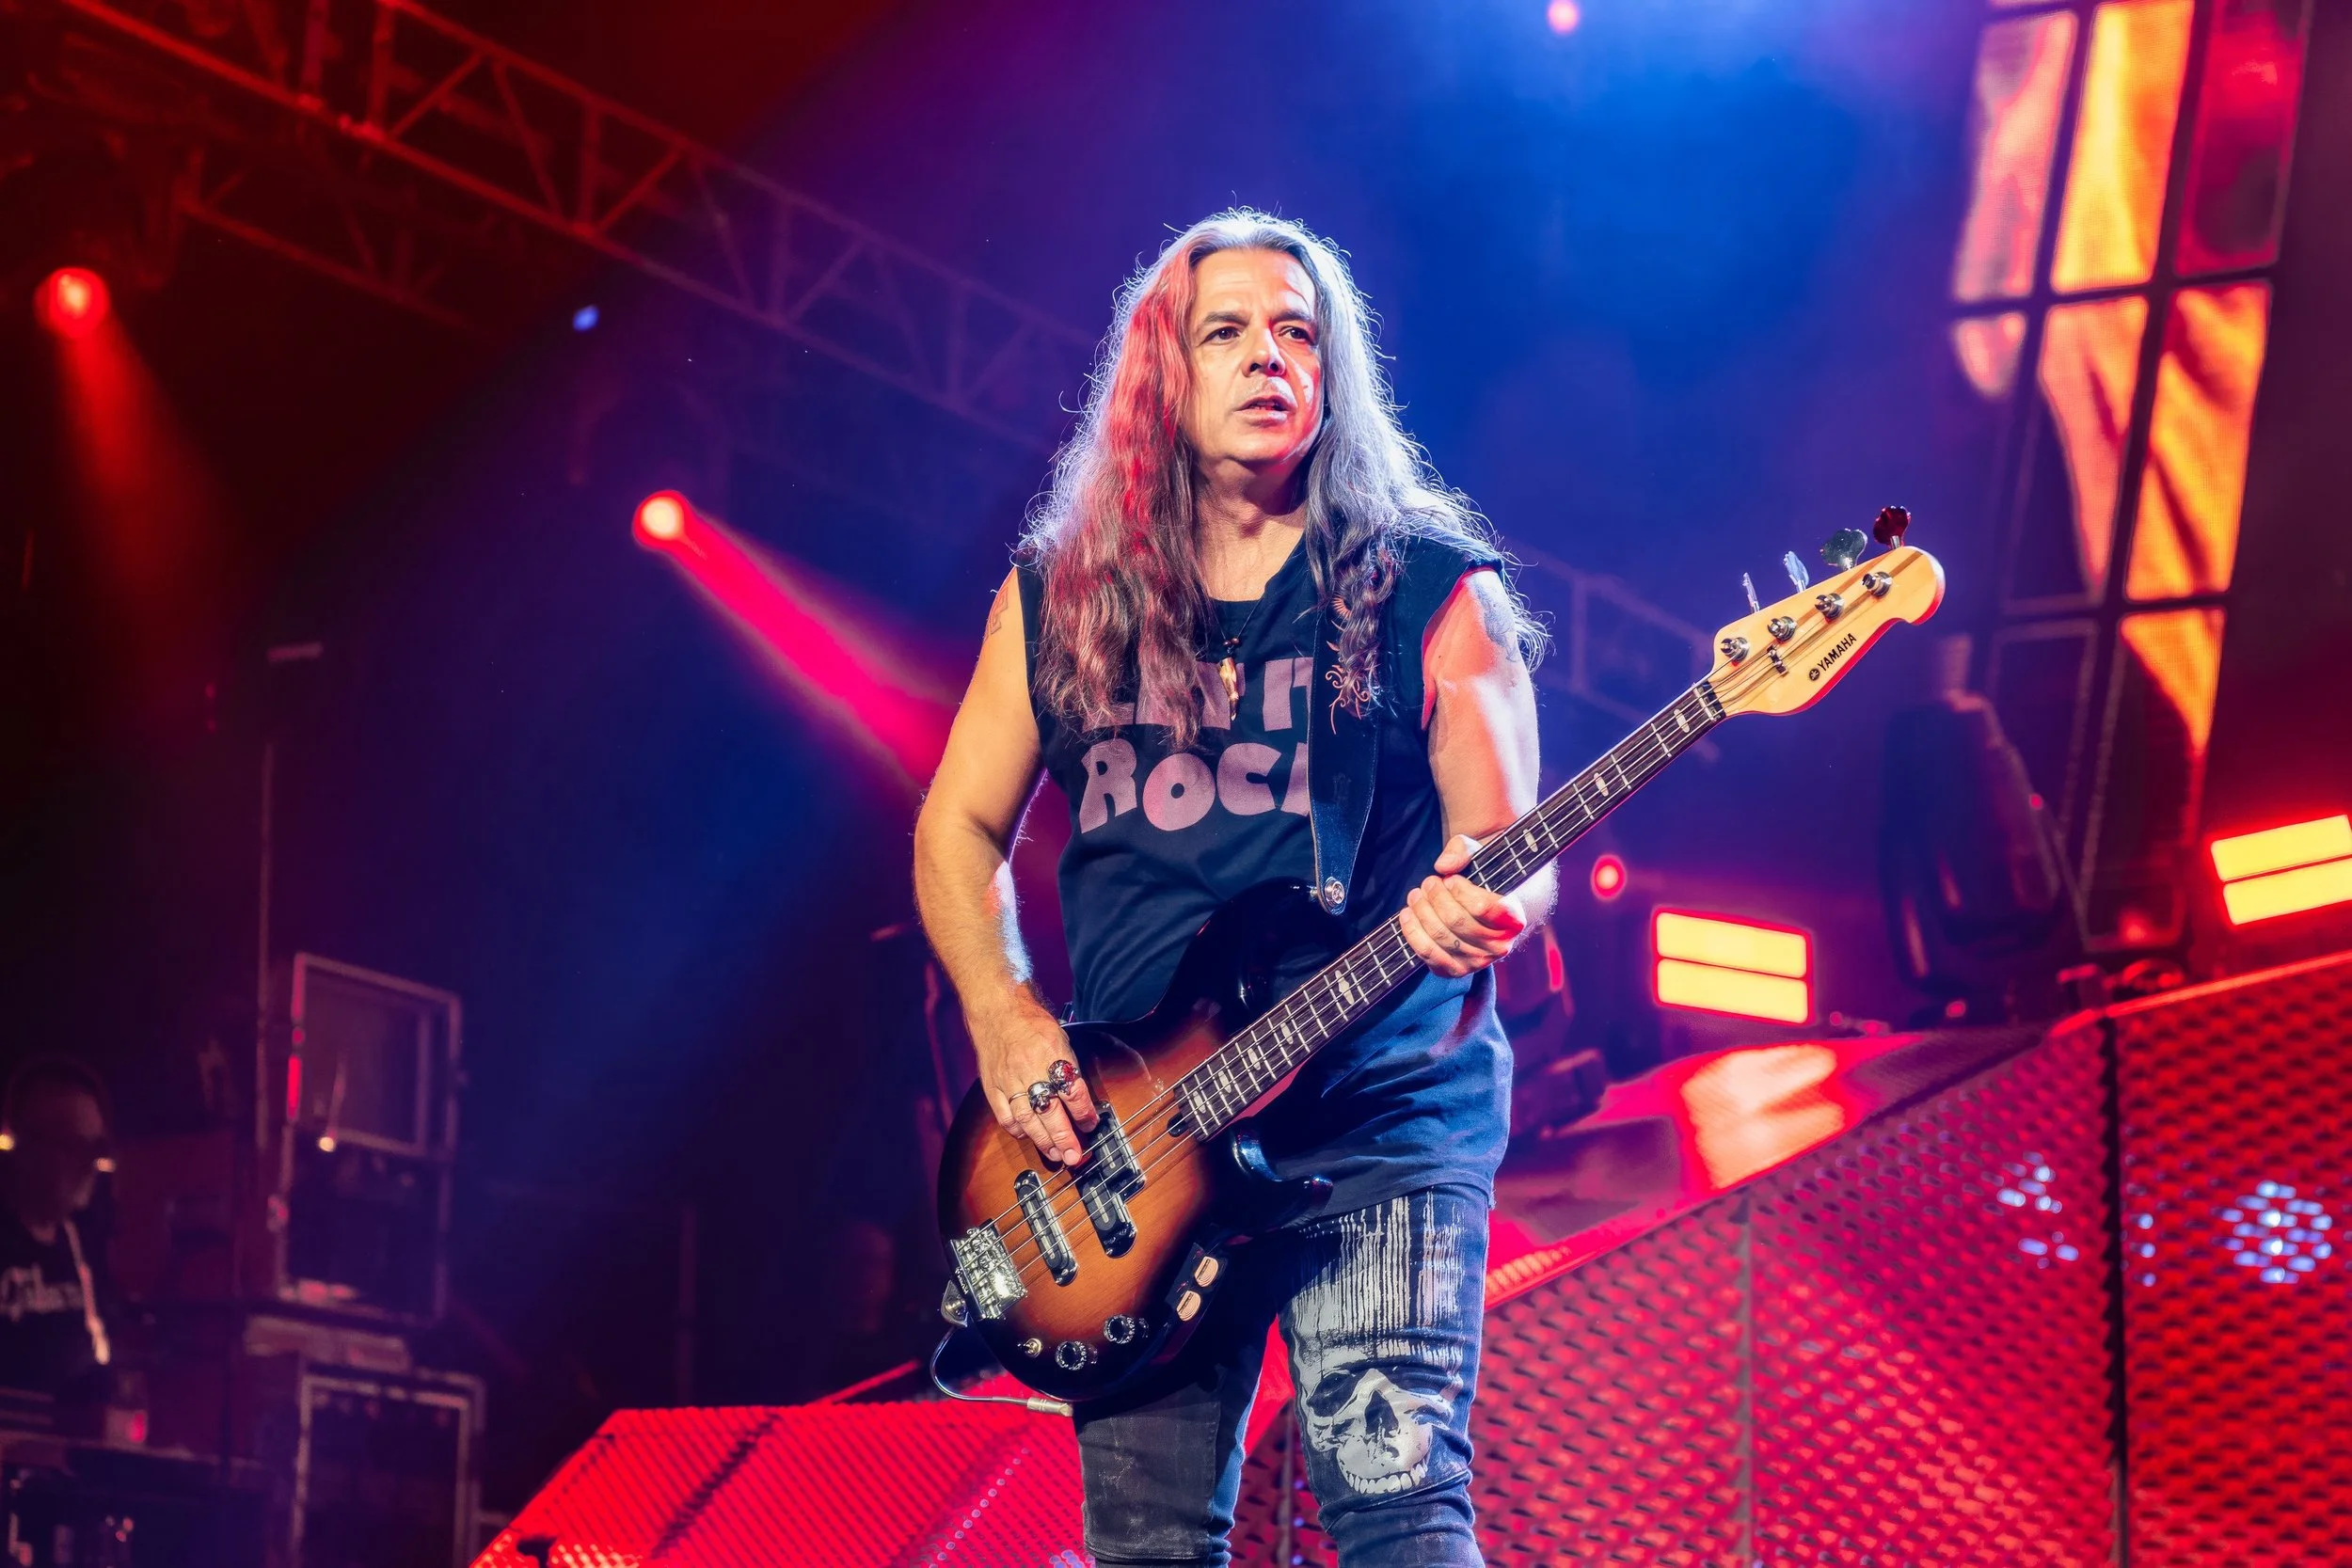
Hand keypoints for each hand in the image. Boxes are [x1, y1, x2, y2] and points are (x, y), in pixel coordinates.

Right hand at [971, 991, 1097, 1165]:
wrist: (997, 1010)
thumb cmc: (1032, 1023)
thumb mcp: (1060, 1039)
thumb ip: (1069, 1069)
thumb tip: (1082, 1101)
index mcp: (1051, 1054)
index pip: (1072, 1089)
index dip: (1083, 1111)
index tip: (1090, 1124)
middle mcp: (1030, 1068)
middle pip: (1049, 1110)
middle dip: (1063, 1137)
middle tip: (1074, 1156)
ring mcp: (1008, 1079)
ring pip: (1027, 1118)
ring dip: (1042, 1140)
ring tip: (1055, 1154)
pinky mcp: (992, 1086)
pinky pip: (1005, 1115)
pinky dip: (1017, 1130)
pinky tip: (1027, 1136)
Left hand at [1399, 834, 1526, 977]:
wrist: (1488, 912)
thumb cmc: (1485, 879)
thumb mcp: (1482, 855)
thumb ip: (1465, 850)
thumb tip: (1444, 865)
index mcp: (1515, 919)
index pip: (1485, 908)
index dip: (1462, 892)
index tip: (1451, 879)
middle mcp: (1500, 946)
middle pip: (1456, 921)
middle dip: (1436, 897)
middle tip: (1428, 882)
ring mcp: (1477, 961)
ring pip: (1440, 936)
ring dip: (1421, 911)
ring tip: (1416, 894)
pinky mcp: (1456, 970)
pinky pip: (1428, 954)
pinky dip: (1413, 933)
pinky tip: (1407, 914)